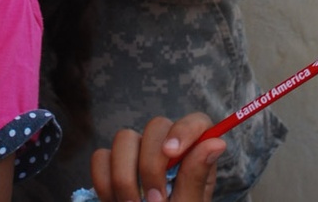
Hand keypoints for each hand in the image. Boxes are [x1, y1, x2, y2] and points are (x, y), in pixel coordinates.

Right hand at [91, 114, 224, 201]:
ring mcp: (137, 155)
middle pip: (156, 126)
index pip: (197, 123)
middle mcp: (166, 150)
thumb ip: (196, 177)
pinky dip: (104, 181)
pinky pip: (100, 157)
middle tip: (154, 201)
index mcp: (195, 159)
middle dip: (151, 164)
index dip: (184, 129)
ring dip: (125, 177)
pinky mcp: (111, 165)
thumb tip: (217, 142)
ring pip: (124, 138)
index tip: (172, 153)